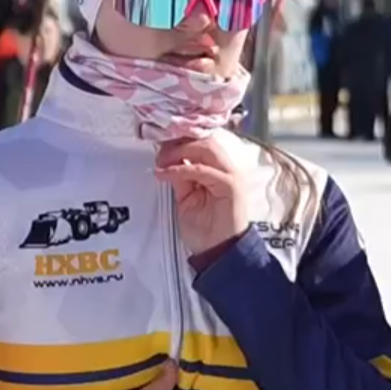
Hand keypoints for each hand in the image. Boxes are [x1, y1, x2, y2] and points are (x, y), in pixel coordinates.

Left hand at [154, 137, 247, 255]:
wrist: (220, 250)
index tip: (159, 143)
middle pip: (205, 140)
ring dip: (179, 151)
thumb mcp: (186, 198)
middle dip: (178, 143)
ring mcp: (231, 176)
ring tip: (162, 162)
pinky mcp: (230, 186)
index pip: (201, 143)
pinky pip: (203, 170)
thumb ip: (180, 179)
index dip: (180, 139)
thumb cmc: (206, 229)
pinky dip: (182, 168)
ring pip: (207, 148)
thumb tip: (166, 161)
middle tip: (159, 154)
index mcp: (219, 170)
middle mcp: (228, 169)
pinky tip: (166, 173)